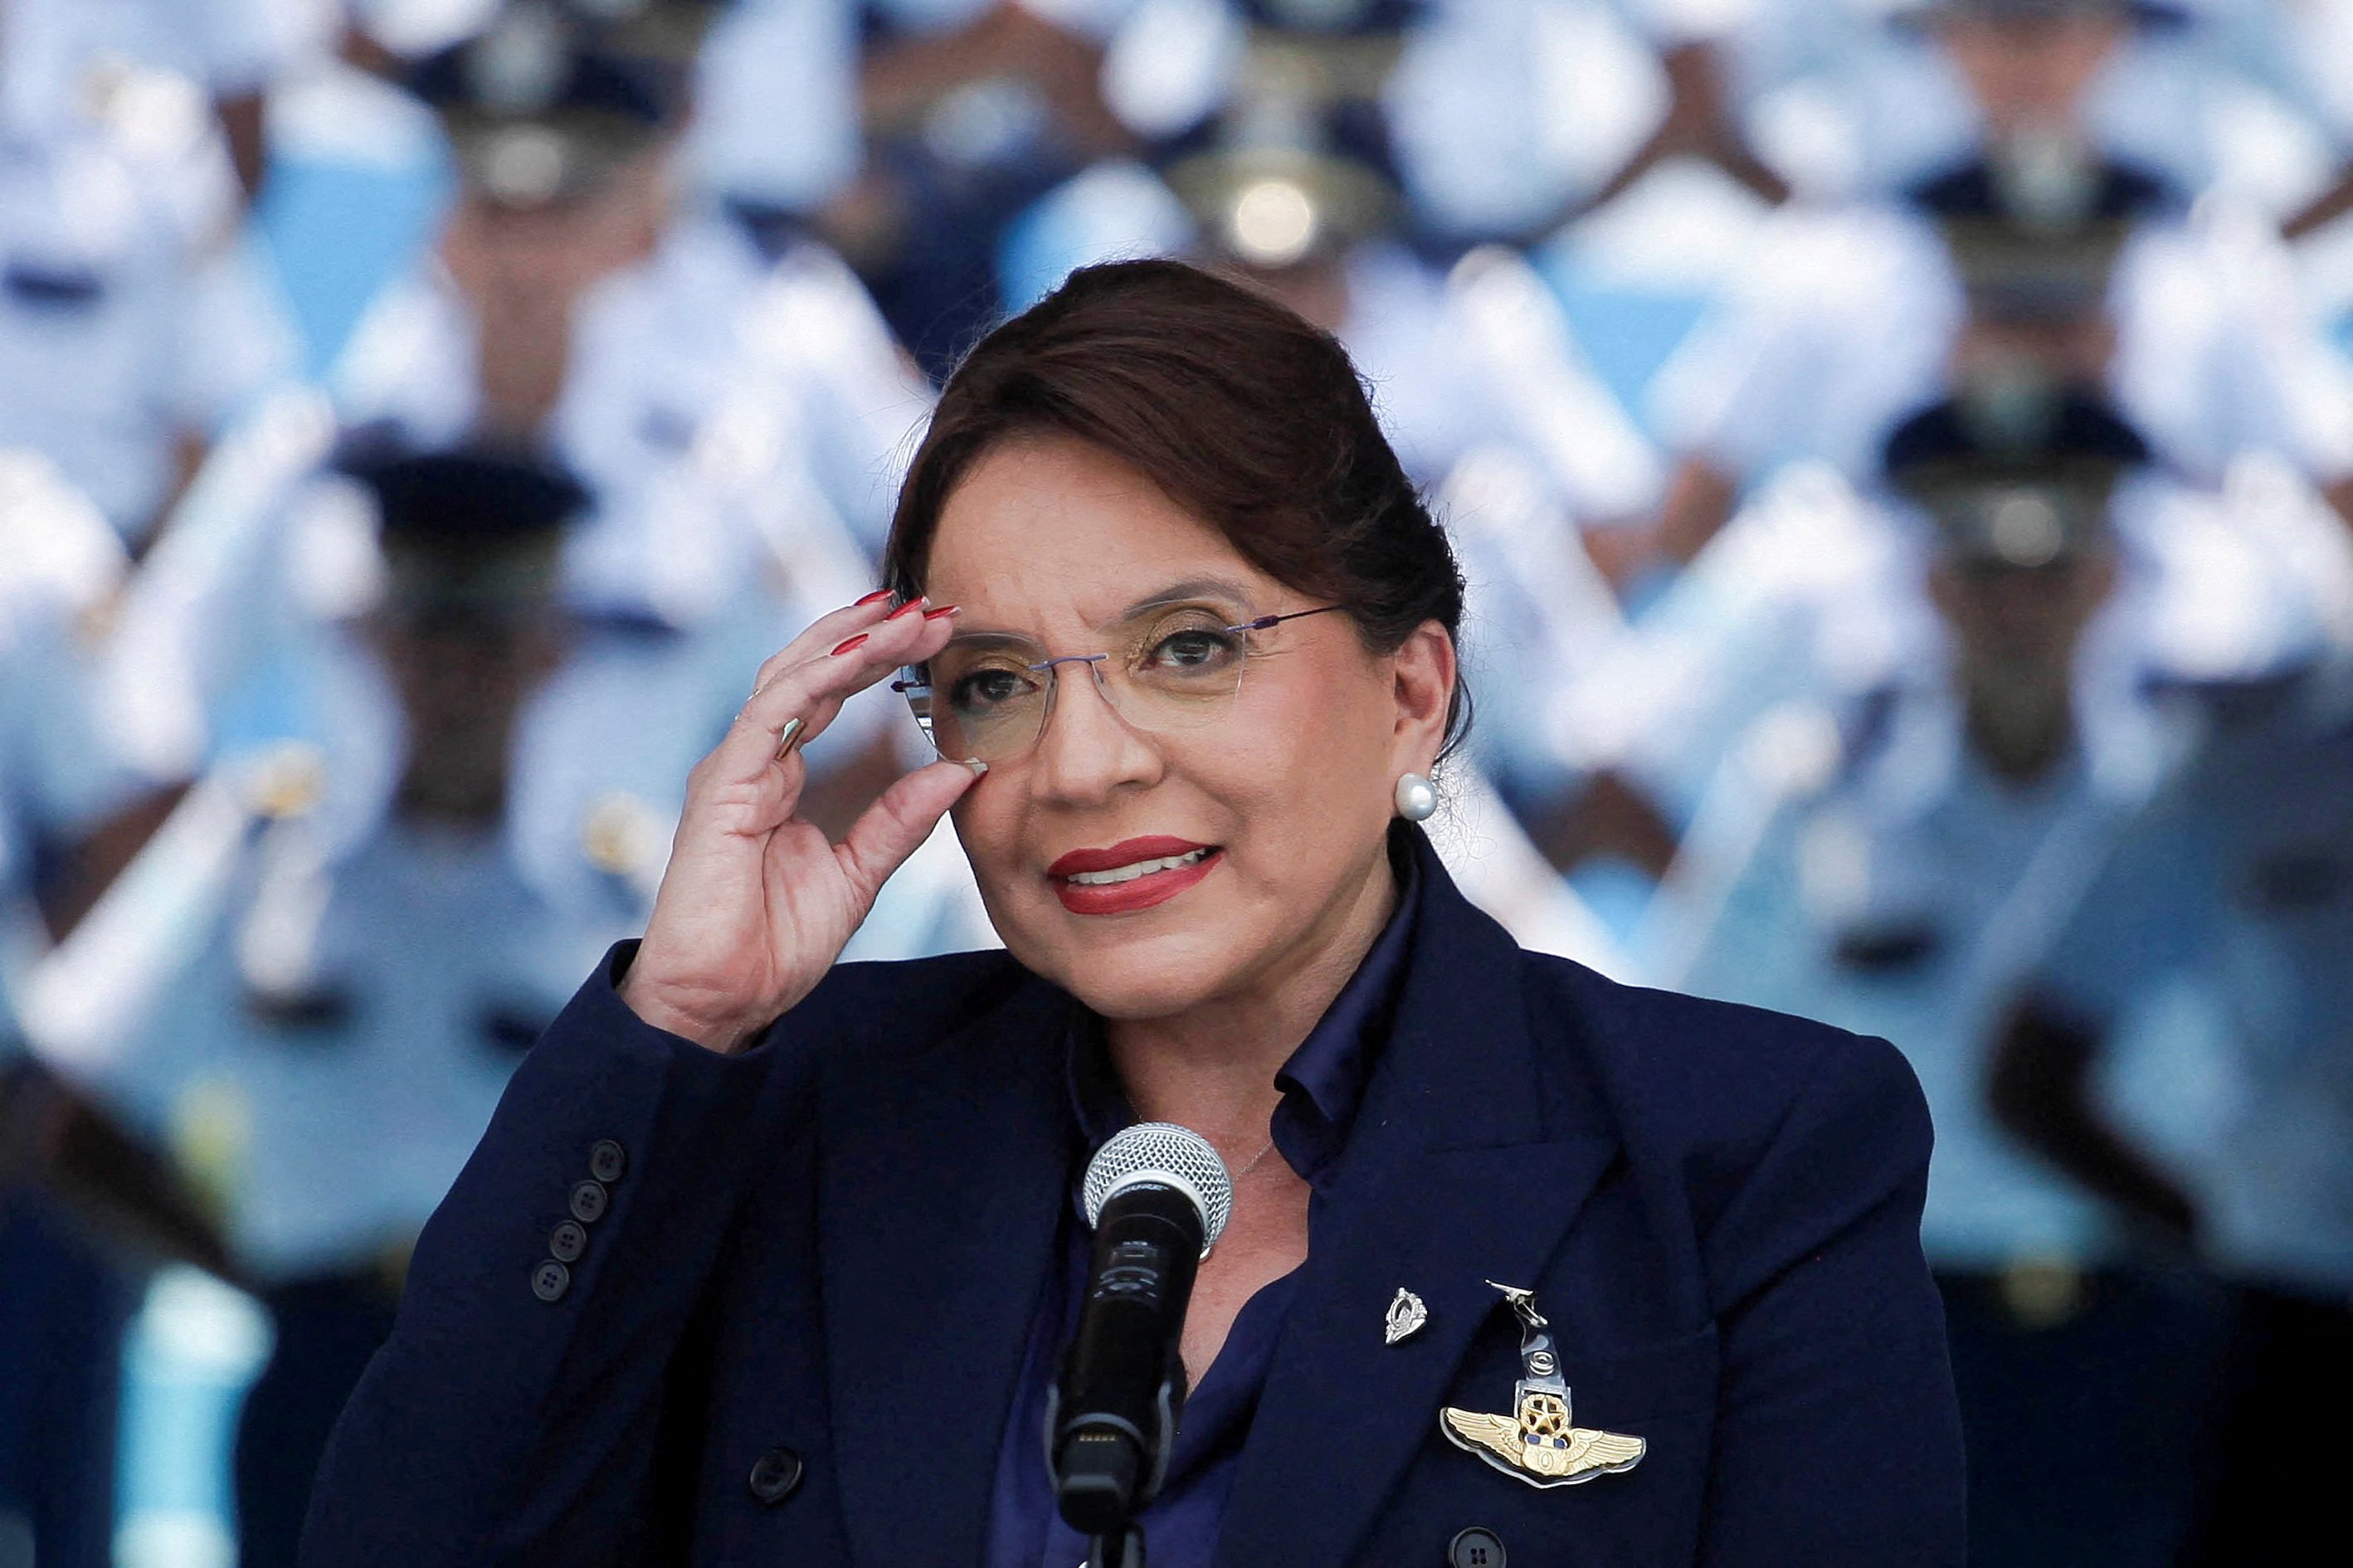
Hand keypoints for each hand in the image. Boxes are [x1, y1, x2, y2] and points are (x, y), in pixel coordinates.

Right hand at [618, 595, 975, 1051]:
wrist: (720, 1000)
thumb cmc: (770, 945)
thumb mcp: (857, 873)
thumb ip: (901, 820)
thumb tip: (962, 769)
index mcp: (780, 775)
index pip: (832, 693)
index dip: (882, 657)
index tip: (938, 633)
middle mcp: (754, 760)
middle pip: (813, 670)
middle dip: (871, 632)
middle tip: (933, 607)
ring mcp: (734, 768)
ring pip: (791, 677)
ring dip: (851, 640)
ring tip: (907, 615)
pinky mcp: (723, 785)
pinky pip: (771, 714)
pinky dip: (817, 678)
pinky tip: (860, 654)